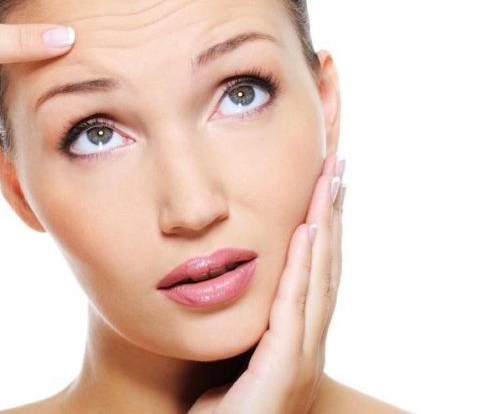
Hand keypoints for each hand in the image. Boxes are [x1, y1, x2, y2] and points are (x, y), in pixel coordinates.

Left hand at [188, 153, 346, 413]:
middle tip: (337, 169)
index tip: (324, 188)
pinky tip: (306, 233)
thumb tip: (228, 284)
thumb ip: (244, 324)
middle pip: (326, 267)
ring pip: (319, 280)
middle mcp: (308, 343)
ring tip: (329, 184)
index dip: (323, 230)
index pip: (315, 274)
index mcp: (297, 338)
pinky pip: (295, 307)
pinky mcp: (284, 368)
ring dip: (325, 228)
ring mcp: (301, 357)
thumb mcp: (235, 356)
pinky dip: (303, 267)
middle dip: (332, 215)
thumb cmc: (222, 411)